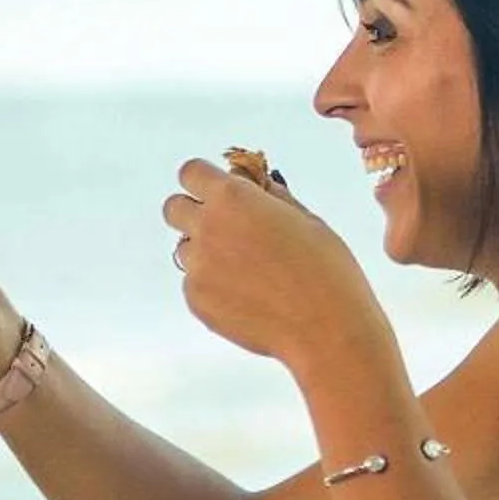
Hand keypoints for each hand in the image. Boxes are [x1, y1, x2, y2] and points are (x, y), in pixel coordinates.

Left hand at [162, 159, 394, 381]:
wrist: (324, 328)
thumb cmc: (325, 270)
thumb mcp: (304, 218)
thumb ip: (270, 196)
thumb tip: (255, 183)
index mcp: (233, 198)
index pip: (191, 172)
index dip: (204, 180)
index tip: (216, 190)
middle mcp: (207, 228)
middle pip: (173, 208)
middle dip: (193, 211)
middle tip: (224, 227)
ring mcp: (198, 266)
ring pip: (185, 249)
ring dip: (205, 251)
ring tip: (246, 269)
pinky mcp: (196, 299)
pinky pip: (194, 283)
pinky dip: (213, 285)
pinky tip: (247, 295)